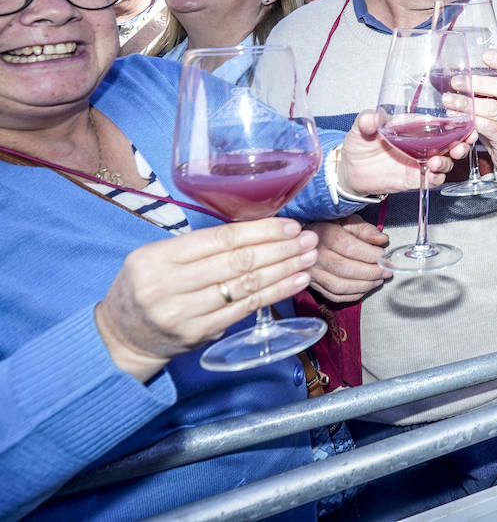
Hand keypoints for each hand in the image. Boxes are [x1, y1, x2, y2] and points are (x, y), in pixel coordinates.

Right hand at [94, 218, 317, 381]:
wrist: (120, 338)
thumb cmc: (146, 288)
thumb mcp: (155, 259)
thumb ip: (196, 247)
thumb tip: (253, 231)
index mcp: (156, 258)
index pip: (219, 239)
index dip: (259, 231)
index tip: (289, 225)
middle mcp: (169, 285)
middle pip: (237, 262)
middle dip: (279, 249)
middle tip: (308, 239)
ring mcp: (184, 313)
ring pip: (245, 287)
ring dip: (284, 270)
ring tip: (309, 257)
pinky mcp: (200, 334)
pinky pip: (246, 310)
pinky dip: (276, 293)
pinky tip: (297, 281)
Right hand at [306, 215, 389, 302]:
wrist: (304, 239)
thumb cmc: (328, 227)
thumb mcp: (346, 220)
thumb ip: (365, 229)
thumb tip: (382, 240)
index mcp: (323, 234)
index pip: (349, 247)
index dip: (369, 254)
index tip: (384, 256)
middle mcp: (314, 255)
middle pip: (345, 269)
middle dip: (371, 272)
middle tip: (386, 271)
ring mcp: (312, 272)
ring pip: (340, 286)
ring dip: (364, 285)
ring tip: (379, 279)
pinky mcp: (313, 284)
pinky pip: (334, 295)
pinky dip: (353, 295)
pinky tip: (365, 288)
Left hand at [339, 110, 453, 196]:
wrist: (350, 170)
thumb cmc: (359, 144)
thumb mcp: (360, 128)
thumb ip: (367, 121)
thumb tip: (371, 118)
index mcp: (415, 127)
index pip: (441, 124)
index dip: (456, 125)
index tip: (465, 126)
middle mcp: (422, 144)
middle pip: (450, 144)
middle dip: (460, 145)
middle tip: (459, 147)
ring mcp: (420, 162)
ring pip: (445, 162)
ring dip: (447, 162)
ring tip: (436, 163)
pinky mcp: (414, 179)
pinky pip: (432, 180)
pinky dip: (436, 178)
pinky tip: (432, 176)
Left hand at [445, 49, 496, 177]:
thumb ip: (481, 91)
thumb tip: (453, 72)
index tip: (484, 56)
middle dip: (478, 83)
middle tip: (456, 82)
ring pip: (492, 108)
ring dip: (467, 103)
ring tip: (448, 100)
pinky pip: (487, 127)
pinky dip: (469, 121)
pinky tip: (455, 118)